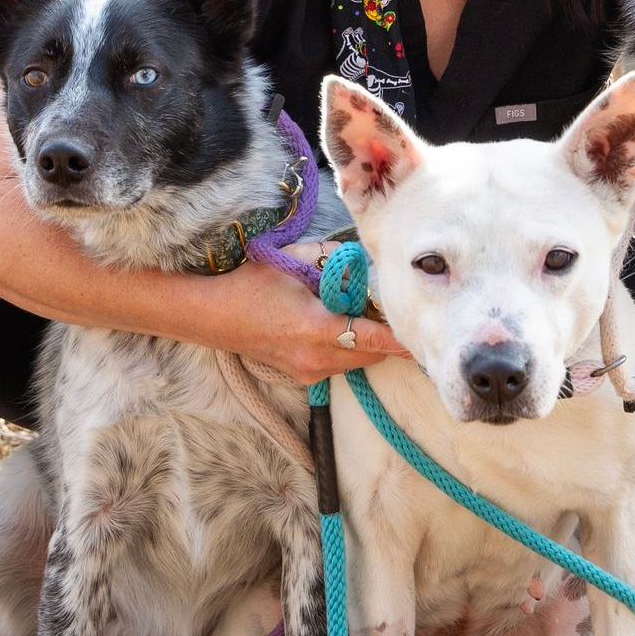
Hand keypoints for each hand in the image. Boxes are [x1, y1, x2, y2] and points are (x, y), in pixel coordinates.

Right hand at [202, 251, 408, 384]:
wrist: (212, 316)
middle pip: (371, 354)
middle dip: (384, 337)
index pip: (373, 338)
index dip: (400, 339)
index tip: (422, 336)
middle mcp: (316, 357)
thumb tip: (359, 258)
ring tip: (359, 316)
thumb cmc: (250, 285)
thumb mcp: (291, 260)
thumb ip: (331, 257)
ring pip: (357, 363)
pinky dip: (346, 351)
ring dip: (366, 345)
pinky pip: (338, 366)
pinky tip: (335, 329)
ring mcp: (308, 372)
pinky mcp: (303, 378)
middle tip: (387, 311)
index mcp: (316, 328)